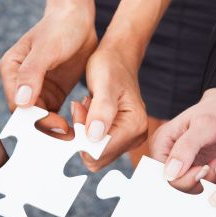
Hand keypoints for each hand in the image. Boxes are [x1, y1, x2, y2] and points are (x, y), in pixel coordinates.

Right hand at [0, 8, 98, 133]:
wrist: (78, 18)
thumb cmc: (60, 27)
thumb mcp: (46, 48)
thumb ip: (31, 73)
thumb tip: (21, 101)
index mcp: (11, 70)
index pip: (18, 105)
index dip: (35, 119)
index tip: (57, 125)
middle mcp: (20, 83)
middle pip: (29, 116)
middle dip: (46, 128)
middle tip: (67, 138)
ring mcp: (36, 90)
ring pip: (41, 119)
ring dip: (55, 130)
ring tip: (73, 137)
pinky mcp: (52, 94)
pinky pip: (54, 115)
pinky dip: (63, 124)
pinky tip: (77, 131)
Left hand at [79, 45, 147, 168]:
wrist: (118, 58)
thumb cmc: (111, 66)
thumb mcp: (104, 84)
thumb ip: (101, 110)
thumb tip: (94, 136)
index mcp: (135, 126)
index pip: (99, 152)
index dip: (81, 137)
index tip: (79, 108)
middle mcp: (136, 136)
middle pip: (97, 158)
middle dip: (82, 136)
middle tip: (82, 107)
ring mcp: (129, 139)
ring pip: (95, 154)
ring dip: (84, 133)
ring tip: (87, 107)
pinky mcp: (121, 138)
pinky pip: (97, 147)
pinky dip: (87, 132)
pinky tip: (90, 113)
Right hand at [150, 88, 215, 181]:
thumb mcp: (204, 126)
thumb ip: (186, 148)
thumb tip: (169, 173)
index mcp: (162, 143)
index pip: (161, 174)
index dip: (182, 179)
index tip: (203, 169)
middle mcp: (168, 156)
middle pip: (174, 186)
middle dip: (198, 180)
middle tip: (214, 165)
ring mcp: (182, 165)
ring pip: (189, 189)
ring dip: (208, 181)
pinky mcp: (195, 170)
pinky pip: (201, 187)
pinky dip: (214, 183)